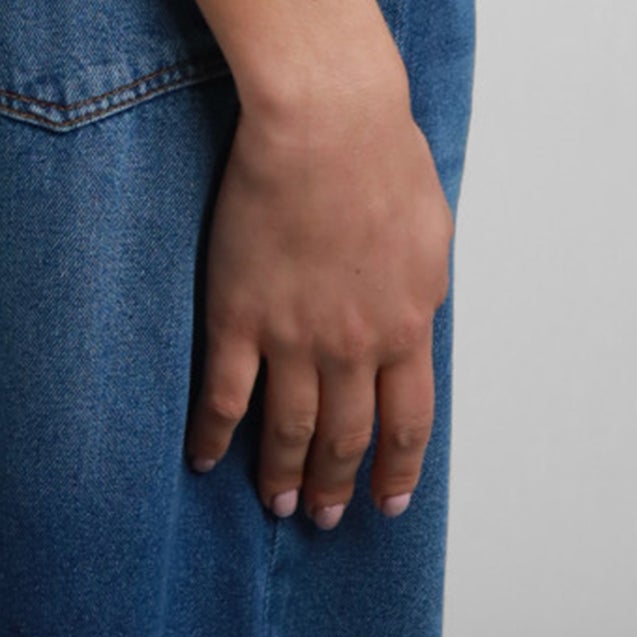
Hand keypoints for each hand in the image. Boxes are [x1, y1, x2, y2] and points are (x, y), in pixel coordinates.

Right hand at [185, 67, 453, 525]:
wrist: (327, 121)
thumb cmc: (381, 154)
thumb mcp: (431, 232)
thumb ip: (421, 285)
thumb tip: (415, 313)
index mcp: (408, 324)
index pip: (409, 422)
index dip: (397, 468)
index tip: (388, 500)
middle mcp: (355, 345)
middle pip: (347, 435)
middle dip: (337, 483)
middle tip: (324, 516)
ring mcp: (294, 335)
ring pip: (289, 429)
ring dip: (283, 473)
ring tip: (277, 501)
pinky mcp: (238, 314)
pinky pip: (224, 395)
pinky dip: (214, 436)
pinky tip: (205, 457)